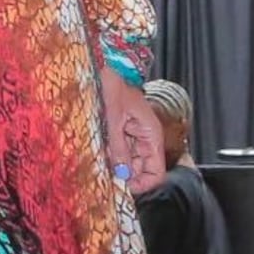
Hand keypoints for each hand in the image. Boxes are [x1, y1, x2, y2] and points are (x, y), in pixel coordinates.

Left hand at [100, 74, 160, 190]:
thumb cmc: (111, 85)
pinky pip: (118, 150)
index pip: (156, 173)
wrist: (103, 66)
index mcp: (151, 134)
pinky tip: (98, 151)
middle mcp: (145, 137)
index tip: (122, 188)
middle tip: (104, 175)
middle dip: (124, 176)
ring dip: (114, 165)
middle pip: (141, 170)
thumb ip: (118, 149)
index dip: (141, 185)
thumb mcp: (113, 120)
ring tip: (99, 160)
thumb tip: (122, 175)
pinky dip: (109, 154)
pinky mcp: (120, 129)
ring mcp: (132, 133)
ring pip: (127, 161)